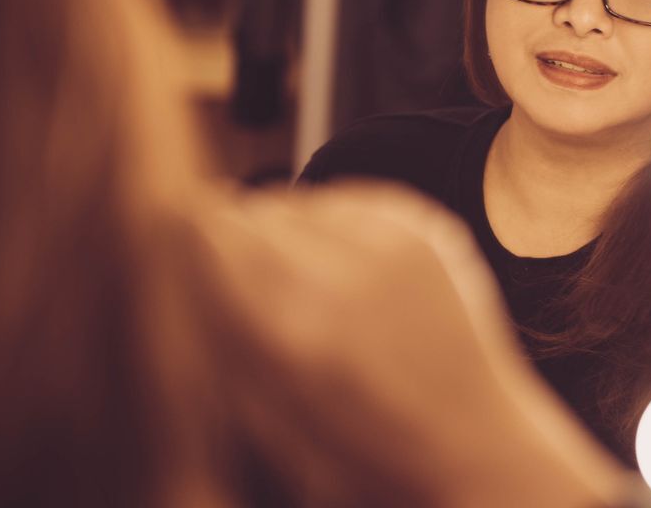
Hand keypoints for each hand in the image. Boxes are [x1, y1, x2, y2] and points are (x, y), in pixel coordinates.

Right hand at [190, 181, 629, 507]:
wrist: (477, 447)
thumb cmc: (366, 453)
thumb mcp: (271, 418)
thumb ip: (222, 332)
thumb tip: (177, 254)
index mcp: (295, 331)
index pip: (210, 233)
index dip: (184, 230)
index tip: (172, 233)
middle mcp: (345, 275)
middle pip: (250, 211)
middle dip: (232, 236)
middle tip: (238, 276)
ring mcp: (393, 244)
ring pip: (295, 199)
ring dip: (282, 229)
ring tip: (301, 284)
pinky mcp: (424, 227)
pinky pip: (344, 198)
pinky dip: (330, 223)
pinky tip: (343, 270)